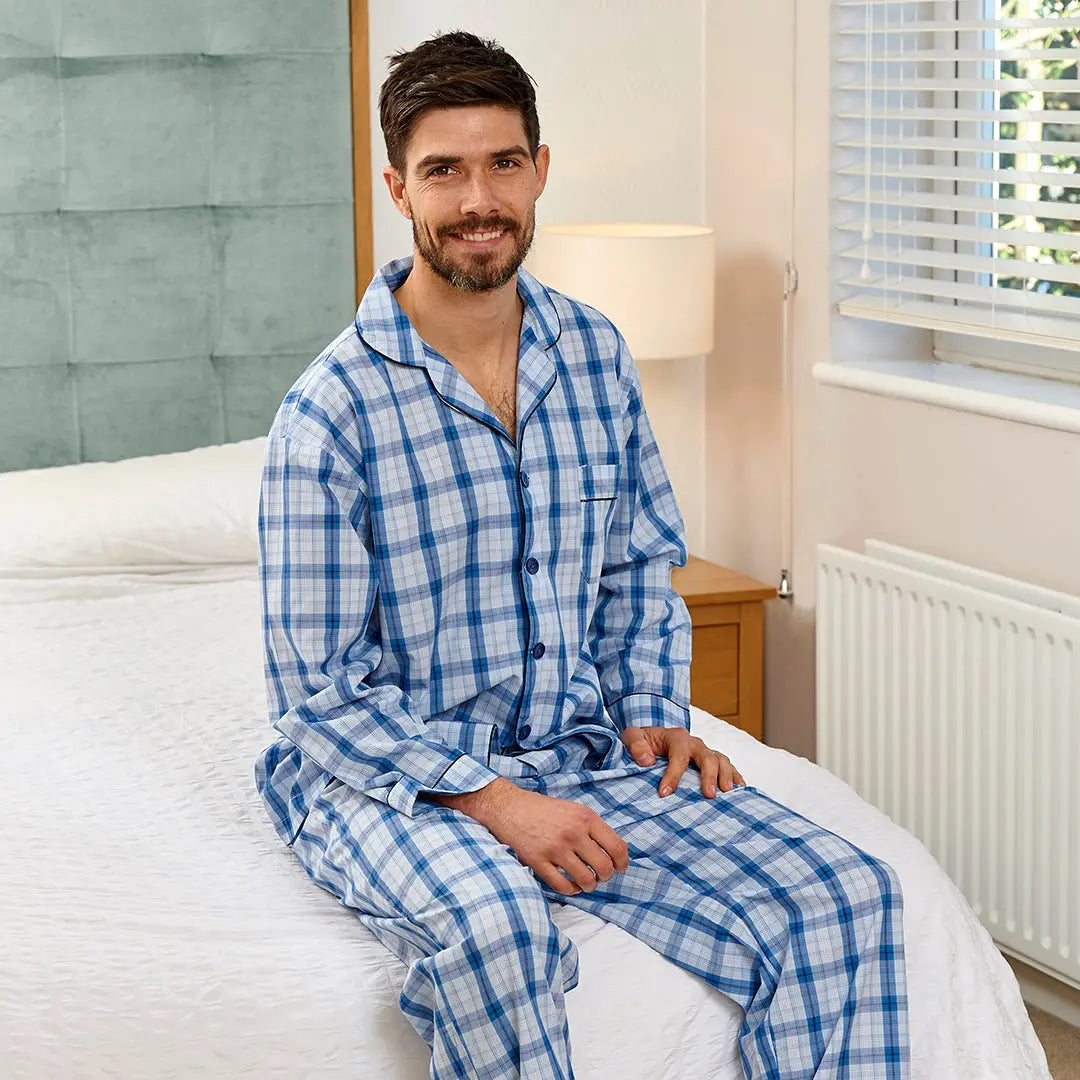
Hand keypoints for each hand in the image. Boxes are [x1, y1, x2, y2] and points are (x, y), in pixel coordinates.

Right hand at [432, 778, 629, 896]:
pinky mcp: (538, 861)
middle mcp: (573, 832)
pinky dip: (571, 890)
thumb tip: (617, 852)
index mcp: (585, 817)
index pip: (616, 847)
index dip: (623, 863)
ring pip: (585, 880)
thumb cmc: (543, 809)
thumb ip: (593, 827)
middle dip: (606, 876)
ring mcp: (555, 848)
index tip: (620, 868)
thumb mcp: (574, 809)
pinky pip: (562, 886)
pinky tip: (571, 885)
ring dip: (589, 885)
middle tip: (600, 876)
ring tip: (586, 882)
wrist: (508, 806)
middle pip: (604, 867)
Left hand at [619, 726, 744, 798]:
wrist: (651, 739)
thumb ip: (636, 745)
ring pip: (722, 760)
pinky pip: (729, 767)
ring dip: (727, 776)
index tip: (664, 794)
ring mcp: (705, 752)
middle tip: (708, 795)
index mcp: (676, 737)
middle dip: (709, 776)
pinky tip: (741, 792)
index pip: (678, 755)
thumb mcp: (632, 737)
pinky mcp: (712, 762)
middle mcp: (695, 743)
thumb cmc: (642, 741)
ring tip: (728, 793)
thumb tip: (647, 761)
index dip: (672, 775)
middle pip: (707, 757)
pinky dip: (736, 777)